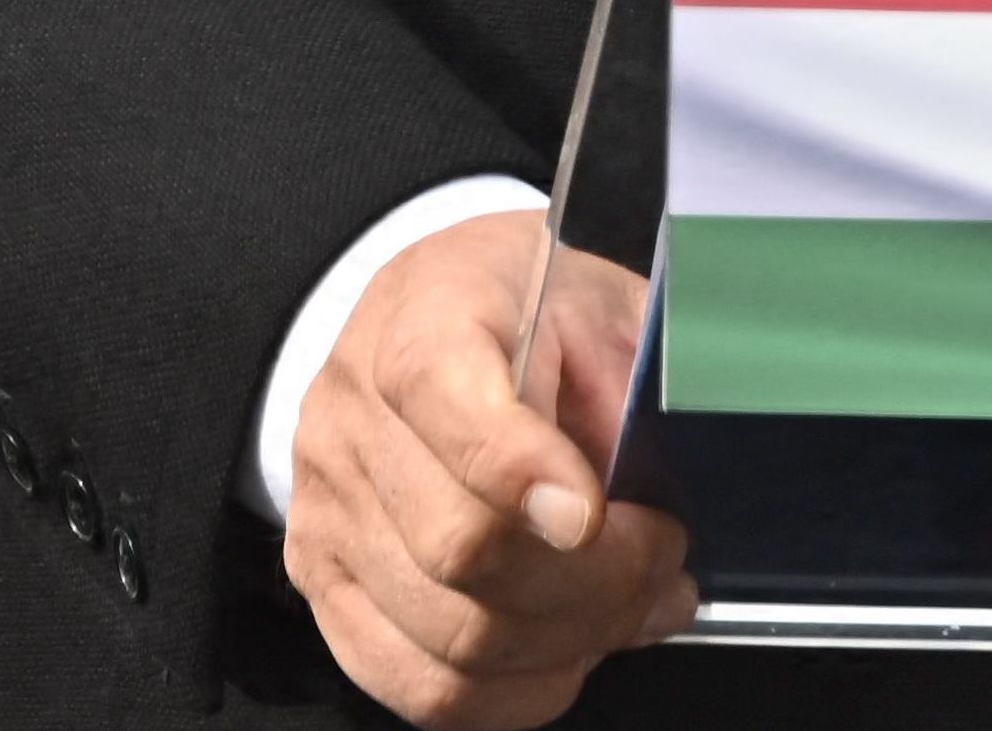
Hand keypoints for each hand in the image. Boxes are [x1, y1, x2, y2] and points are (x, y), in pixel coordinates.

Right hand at [285, 213, 699, 727]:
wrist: (427, 320)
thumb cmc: (528, 311)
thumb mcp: (603, 301)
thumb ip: (637, 382)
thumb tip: (664, 488)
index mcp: (422, 318)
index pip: (442, 396)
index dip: (518, 469)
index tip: (591, 514)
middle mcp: (351, 420)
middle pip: (462, 547)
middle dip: (597, 578)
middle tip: (664, 556)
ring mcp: (327, 514)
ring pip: (453, 637)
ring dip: (574, 640)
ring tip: (638, 603)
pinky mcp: (327, 587)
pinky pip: (423, 687)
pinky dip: (519, 690)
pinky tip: (574, 647)